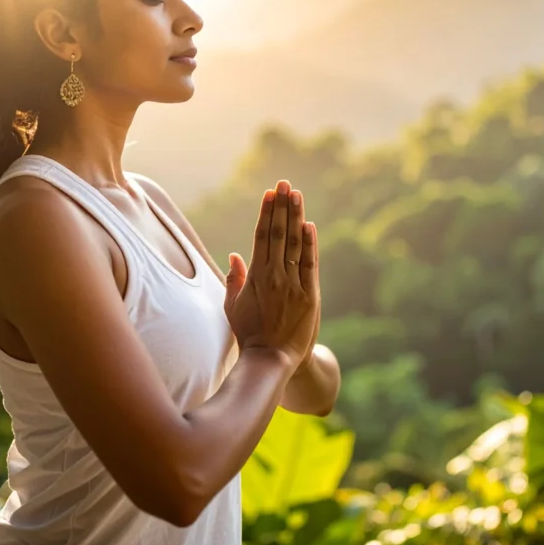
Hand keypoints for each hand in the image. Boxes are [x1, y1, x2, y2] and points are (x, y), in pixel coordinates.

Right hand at [224, 181, 319, 367]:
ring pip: (295, 243)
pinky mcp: (310, 295)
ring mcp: (293, 284)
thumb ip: (234, 279)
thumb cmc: (249, 334)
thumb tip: (235, 256)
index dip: (267, 213)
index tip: (270, 193)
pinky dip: (310, 243)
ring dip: (296, 216)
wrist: (271, 360)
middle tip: (285, 183)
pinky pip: (310, 264)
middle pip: (279, 233)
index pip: (262, 236)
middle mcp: (274, 276)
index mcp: (255, 276)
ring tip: (297, 194)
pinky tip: (309, 224)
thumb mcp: (233, 307)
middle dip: (282, 206)